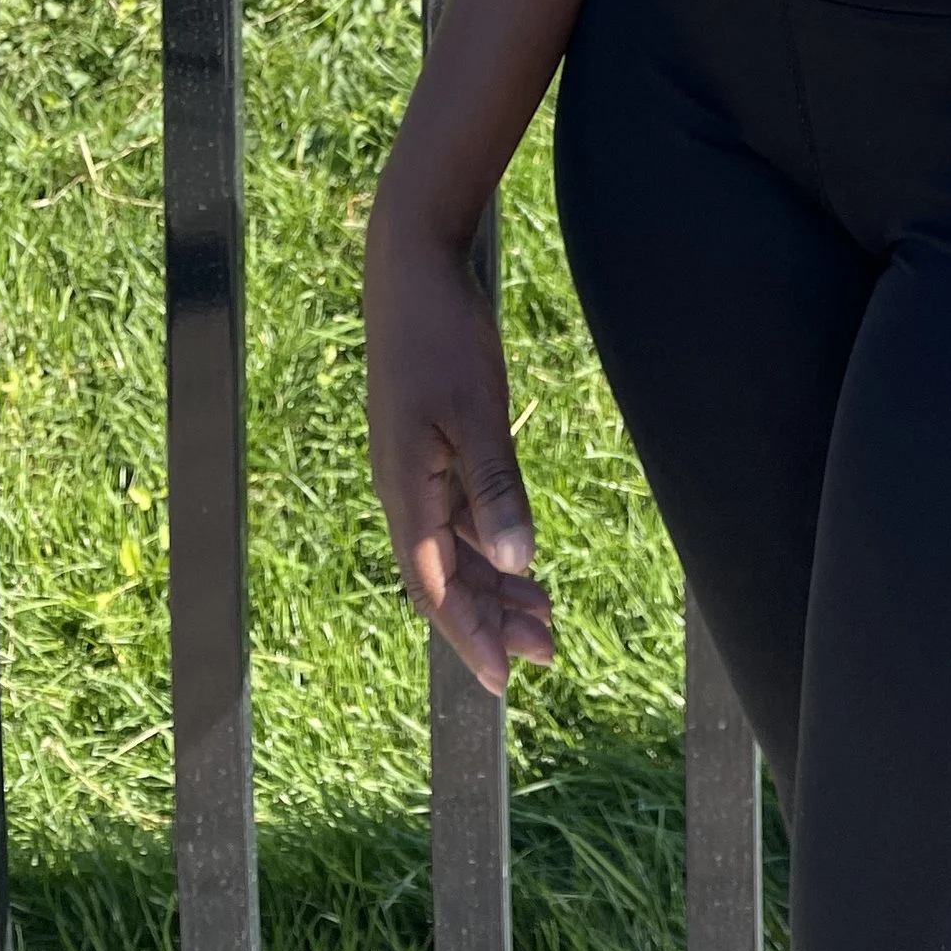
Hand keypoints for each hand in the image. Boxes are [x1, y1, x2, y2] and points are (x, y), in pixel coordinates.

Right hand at [364, 206, 554, 694]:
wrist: (412, 267)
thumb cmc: (441, 334)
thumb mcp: (476, 410)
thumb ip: (495, 487)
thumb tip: (516, 562)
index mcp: (405, 489)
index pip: (434, 587)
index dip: (469, 636)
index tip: (502, 683)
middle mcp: (404, 489)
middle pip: (446, 577)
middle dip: (492, 619)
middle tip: (546, 653)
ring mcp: (416, 467)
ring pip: (455, 548)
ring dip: (497, 585)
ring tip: (545, 620)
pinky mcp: (432, 444)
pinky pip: (458, 514)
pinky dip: (490, 540)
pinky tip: (518, 555)